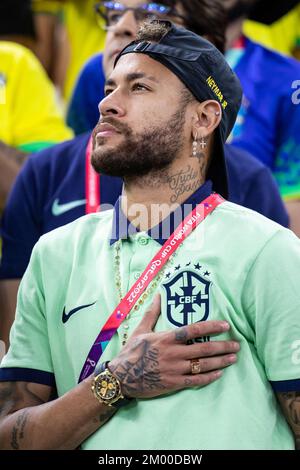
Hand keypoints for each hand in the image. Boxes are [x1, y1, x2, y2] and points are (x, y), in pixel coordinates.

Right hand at [108, 294, 239, 398]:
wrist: (121, 377)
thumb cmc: (131, 351)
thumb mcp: (141, 329)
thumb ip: (152, 312)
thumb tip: (159, 294)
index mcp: (166, 338)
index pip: (193, 330)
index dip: (211, 326)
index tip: (225, 325)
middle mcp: (173, 353)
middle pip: (203, 348)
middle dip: (222, 346)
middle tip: (236, 345)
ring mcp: (174, 369)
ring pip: (202, 365)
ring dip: (220, 361)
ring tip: (233, 358)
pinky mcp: (173, 383)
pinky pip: (195, 380)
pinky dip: (208, 377)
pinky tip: (219, 374)